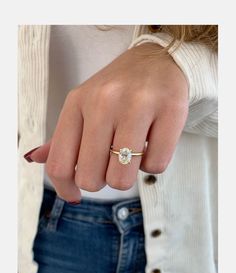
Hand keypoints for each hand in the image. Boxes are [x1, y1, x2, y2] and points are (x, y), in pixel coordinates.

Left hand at [25, 43, 187, 201]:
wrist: (158, 59)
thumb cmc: (118, 89)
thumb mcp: (82, 105)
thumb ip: (61, 136)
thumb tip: (35, 159)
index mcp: (76, 103)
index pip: (59, 164)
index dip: (66, 188)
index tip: (75, 194)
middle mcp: (103, 102)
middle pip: (91, 178)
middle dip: (102, 180)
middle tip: (111, 162)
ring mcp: (137, 105)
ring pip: (122, 178)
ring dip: (127, 175)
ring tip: (132, 154)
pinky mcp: (170, 110)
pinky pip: (155, 166)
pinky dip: (153, 164)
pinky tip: (151, 144)